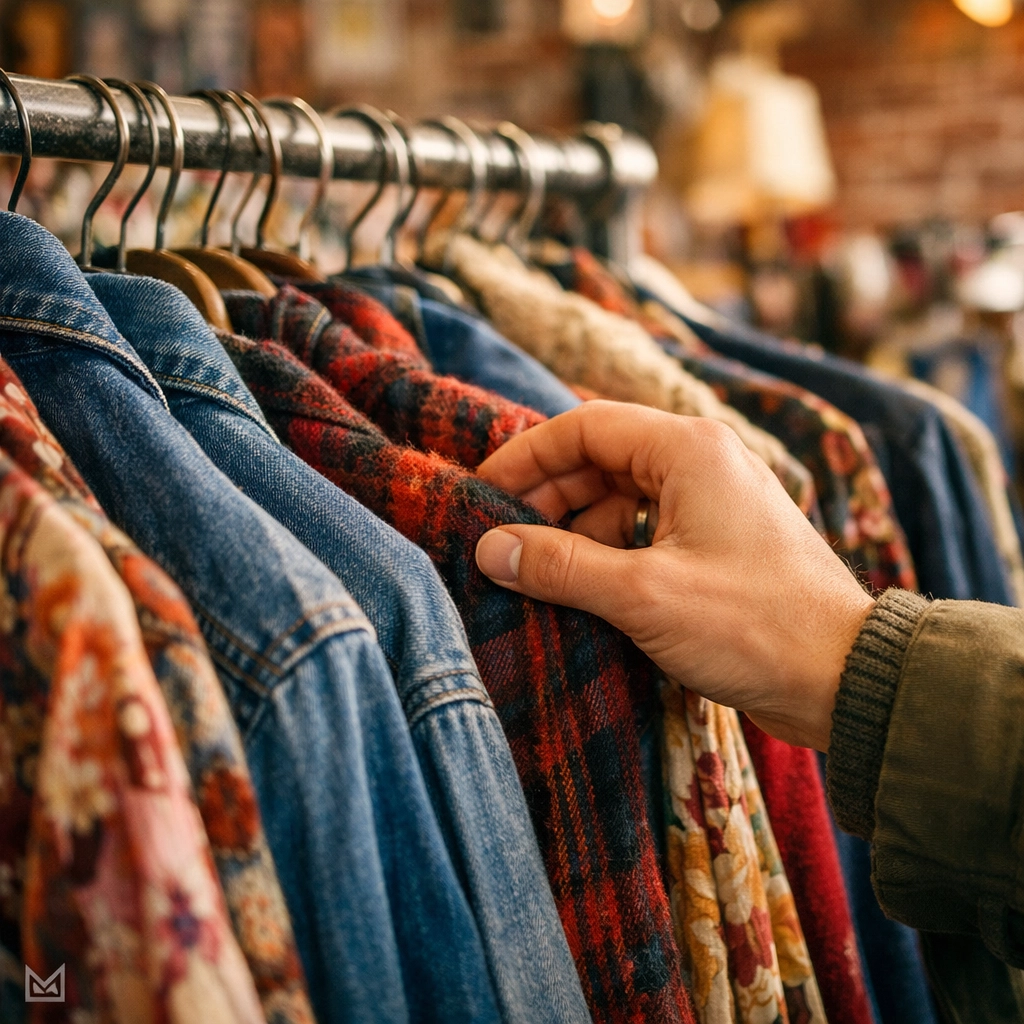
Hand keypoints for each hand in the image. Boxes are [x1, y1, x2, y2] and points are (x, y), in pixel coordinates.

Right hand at [474, 401, 874, 750]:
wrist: (845, 677)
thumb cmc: (753, 625)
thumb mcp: (642, 594)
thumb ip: (560, 566)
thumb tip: (489, 548)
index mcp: (688, 449)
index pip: (584, 427)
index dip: (526, 457)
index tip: (483, 494)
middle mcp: (702, 462)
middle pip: (601, 460)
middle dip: (548, 498)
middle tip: (501, 541)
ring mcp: (713, 502)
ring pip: (622, 498)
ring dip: (576, 530)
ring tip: (536, 573)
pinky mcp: (719, 542)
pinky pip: (647, 530)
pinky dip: (609, 552)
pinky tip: (583, 589)